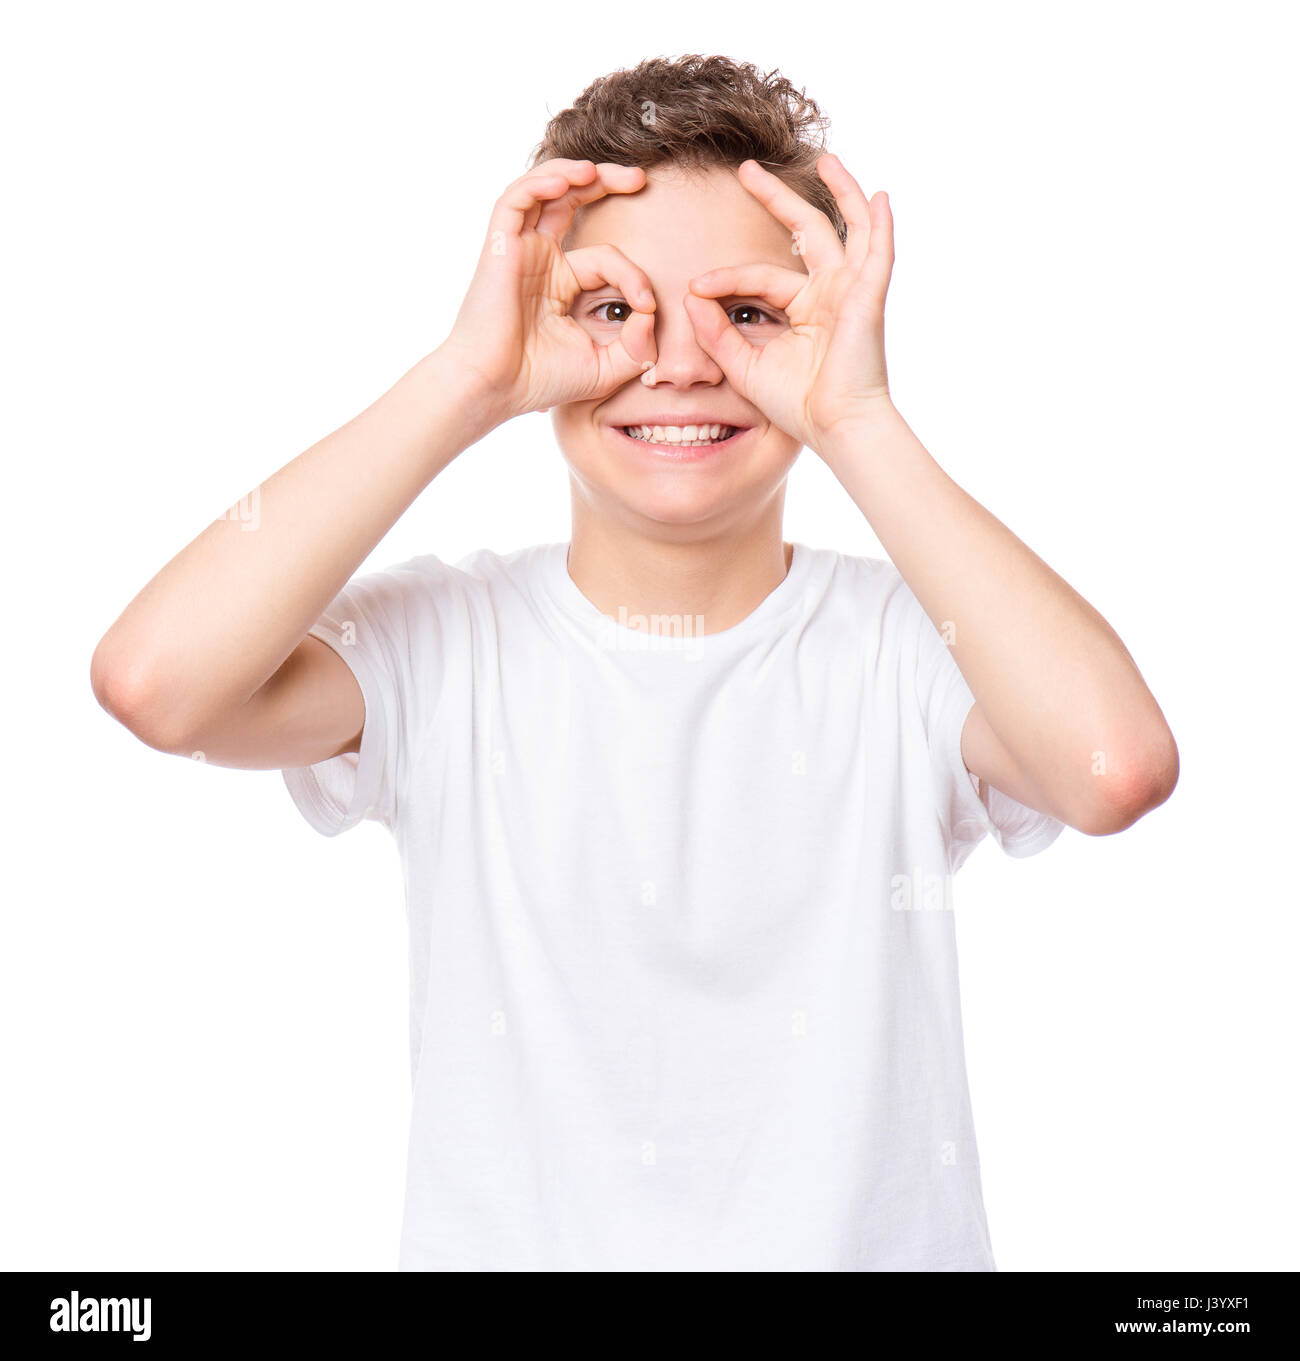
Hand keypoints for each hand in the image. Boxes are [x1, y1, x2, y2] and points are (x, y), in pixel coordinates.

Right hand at [436, 159, 656, 422]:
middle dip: (606, 183)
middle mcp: (540, 260)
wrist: (496, 388)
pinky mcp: (500, 246)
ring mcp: (520, 250)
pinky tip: (569, 180)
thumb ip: (637, 346)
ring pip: (544, 191)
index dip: (633, 275)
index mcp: (561, 284)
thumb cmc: (540, 381)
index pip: (606, 260)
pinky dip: (541, 182)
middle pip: (573, 202)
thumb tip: (653, 312)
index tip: (649, 304)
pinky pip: (517, 199)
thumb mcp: (605, 367)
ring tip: (600, 170)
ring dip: (574, 173)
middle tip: (641, 179)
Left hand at [683, 154, 895, 453]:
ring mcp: (851, 291)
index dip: (725, 278)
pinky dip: (881, 225)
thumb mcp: (743, 365)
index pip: (758, 276)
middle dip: (776, 199)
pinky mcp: (868, 297)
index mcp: (802, 308)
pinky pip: (877, 253)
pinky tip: (878, 197)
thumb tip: (691, 294)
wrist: (833, 426)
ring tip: (824, 160)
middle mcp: (828, 292)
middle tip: (745, 170)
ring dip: (839, 192)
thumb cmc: (795, 403)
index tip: (694, 287)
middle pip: (804, 232)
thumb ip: (716, 332)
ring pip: (847, 229)